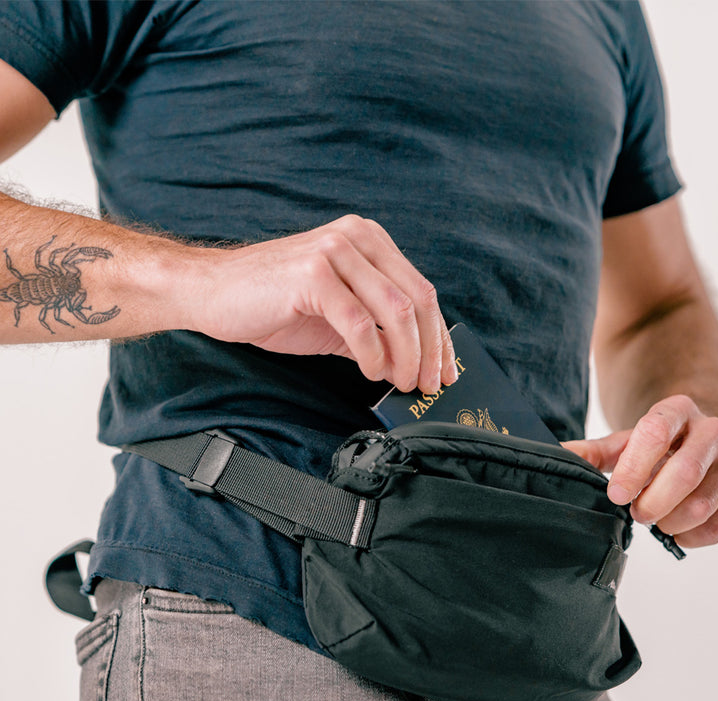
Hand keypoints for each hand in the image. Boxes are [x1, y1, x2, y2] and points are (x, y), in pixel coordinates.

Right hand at [186, 215, 457, 393]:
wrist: (213, 293)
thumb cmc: (274, 304)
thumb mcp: (336, 317)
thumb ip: (375, 333)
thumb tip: (409, 365)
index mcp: (369, 241)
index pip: (422, 291)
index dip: (439, 337)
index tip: (445, 371)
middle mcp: (357, 237)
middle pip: (418, 299)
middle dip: (430, 351)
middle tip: (427, 385)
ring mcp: (335, 251)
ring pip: (396, 310)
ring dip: (406, 356)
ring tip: (401, 382)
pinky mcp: (314, 274)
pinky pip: (360, 323)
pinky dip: (373, 354)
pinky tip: (370, 371)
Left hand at [563, 395, 717, 547]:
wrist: (697, 441)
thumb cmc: (656, 445)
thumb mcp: (623, 443)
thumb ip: (592, 453)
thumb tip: (557, 458)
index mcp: (678, 410)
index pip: (656, 434)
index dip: (633, 469)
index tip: (616, 495)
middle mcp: (714, 430)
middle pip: (685, 472)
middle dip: (653, 502)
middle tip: (635, 513)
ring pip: (703, 503)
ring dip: (670, 521)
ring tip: (654, 518)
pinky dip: (694, 536)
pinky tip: (677, 530)